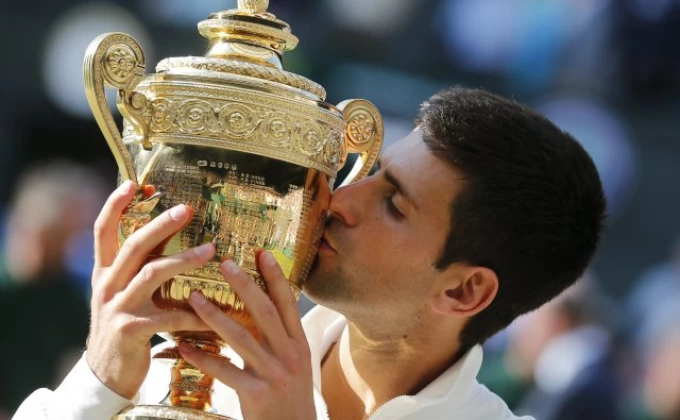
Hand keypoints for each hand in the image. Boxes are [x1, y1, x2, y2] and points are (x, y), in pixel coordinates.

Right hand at [86, 180, 215, 398]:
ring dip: (183, 259)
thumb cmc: (125, 324)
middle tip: (187, 209)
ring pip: (151, 274)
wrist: (106, 372)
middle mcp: (107, 285)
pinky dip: (195, 313)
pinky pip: (169, 316)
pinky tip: (216, 313)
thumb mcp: (125, 291)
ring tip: (211, 250)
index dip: (114, 205)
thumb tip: (166, 231)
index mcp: (104, 272)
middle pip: (132, 246)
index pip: (102, 231)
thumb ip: (141, 264)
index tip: (133, 183)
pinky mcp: (131, 330)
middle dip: (160, 225)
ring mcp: (117, 307)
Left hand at [179, 251, 314, 419]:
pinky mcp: (257, 394)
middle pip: (265, 312)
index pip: (287, 303)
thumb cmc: (290, 395)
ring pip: (241, 338)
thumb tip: (257, 306)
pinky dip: (203, 357)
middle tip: (224, 263)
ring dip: (215, 315)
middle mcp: (289, 355)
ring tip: (194, 297)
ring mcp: (274, 374)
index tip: (261, 252)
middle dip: (245, 285)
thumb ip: (278, 337)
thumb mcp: (294, 362)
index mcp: (298, 343)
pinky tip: (184, 346)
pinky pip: (225, 371)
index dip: (275, 277)